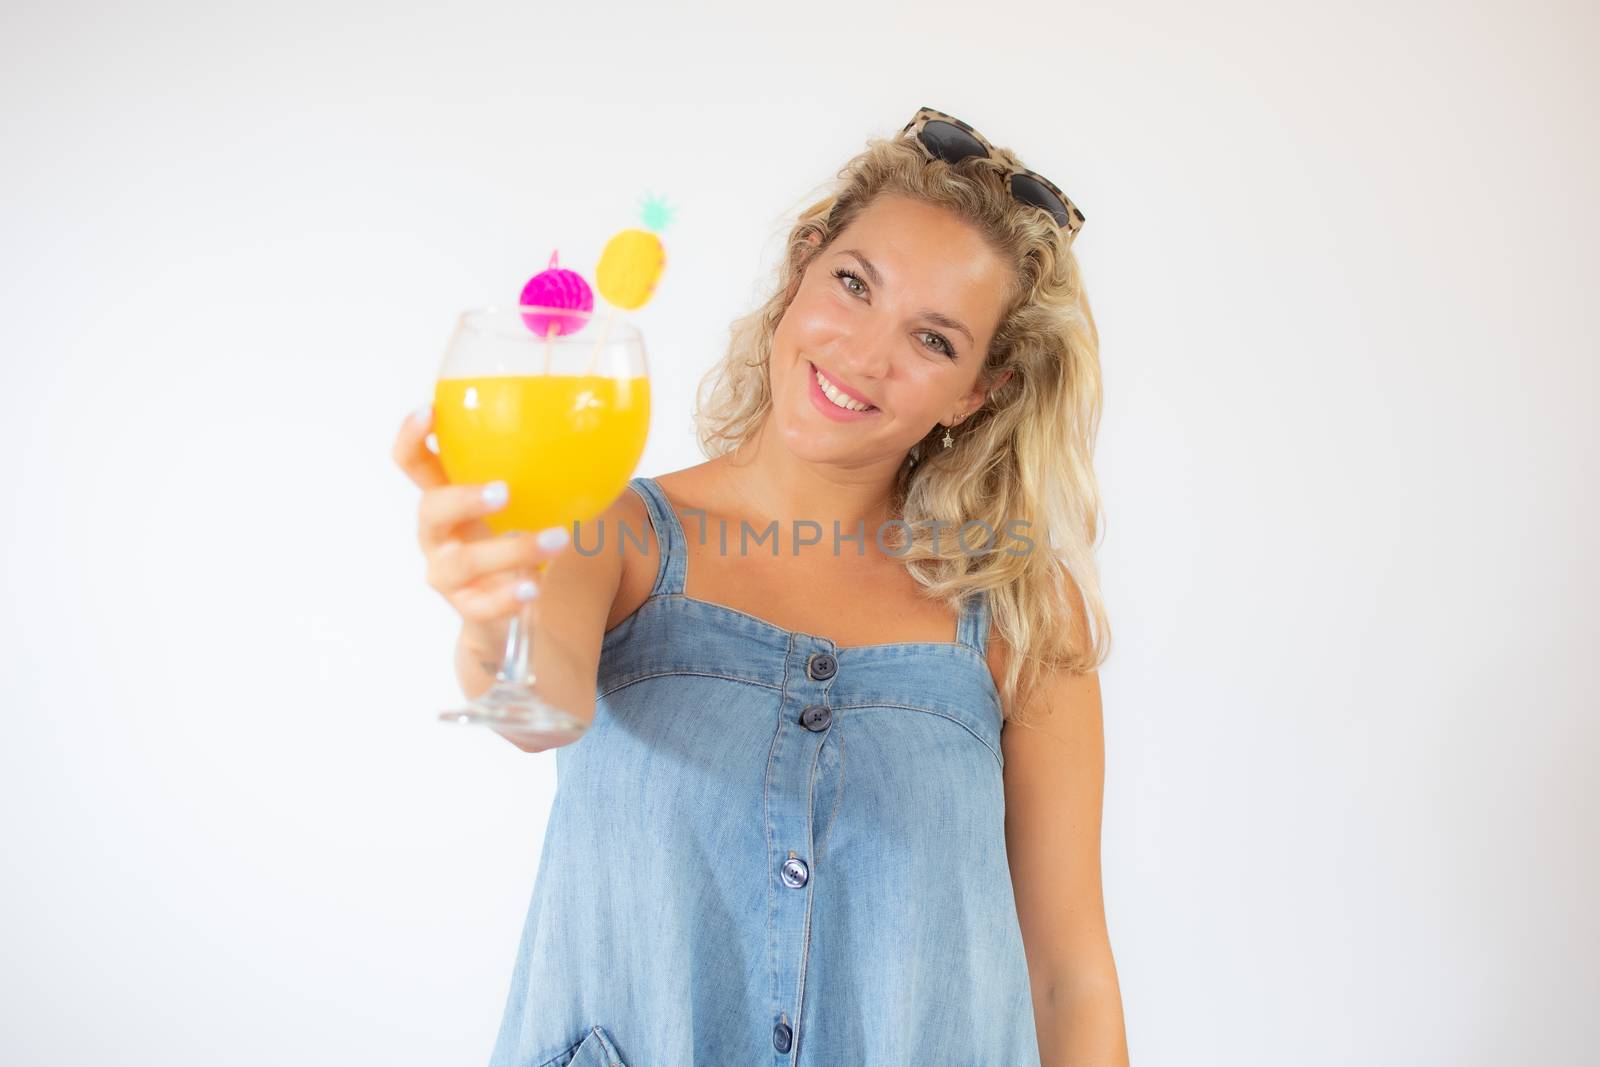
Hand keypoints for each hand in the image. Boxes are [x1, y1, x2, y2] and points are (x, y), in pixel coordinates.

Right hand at [391, 405, 570, 635]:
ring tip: (558, 539)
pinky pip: (482, 606)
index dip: (411, 437)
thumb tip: (598, 433)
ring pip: (466, 562)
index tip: (429, 410)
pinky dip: (508, 596)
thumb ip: (538, 473)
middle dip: (463, 498)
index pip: (413, 462)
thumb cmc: (513, 538)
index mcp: (445, 497)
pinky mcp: (465, 608)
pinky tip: (533, 588)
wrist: (507, 608)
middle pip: (430, 510)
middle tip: (504, 491)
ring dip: (513, 550)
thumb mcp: (519, 503)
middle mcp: (436, 534)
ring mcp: (446, 573)